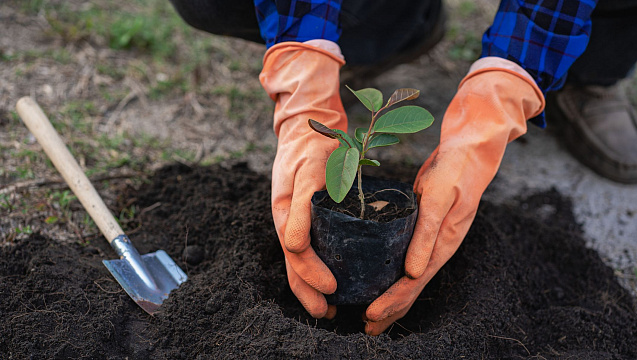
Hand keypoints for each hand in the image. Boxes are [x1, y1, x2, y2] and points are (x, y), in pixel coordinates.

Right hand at [259, 41, 346, 317]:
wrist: (309, 128)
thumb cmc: (309, 149)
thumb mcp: (306, 173)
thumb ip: (300, 208)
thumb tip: (293, 246)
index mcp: (285, 215)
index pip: (297, 255)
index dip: (311, 276)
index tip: (332, 289)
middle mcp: (290, 222)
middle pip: (296, 265)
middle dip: (310, 292)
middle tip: (330, 312)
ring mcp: (299, 220)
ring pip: (302, 260)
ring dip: (313, 285)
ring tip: (331, 306)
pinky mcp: (311, 216)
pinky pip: (313, 245)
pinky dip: (322, 264)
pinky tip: (336, 273)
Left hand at [364, 60, 544, 334]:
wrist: (470, 152)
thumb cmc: (454, 171)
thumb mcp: (439, 197)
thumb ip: (427, 233)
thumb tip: (414, 273)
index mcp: (443, 244)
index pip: (414, 283)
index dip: (392, 301)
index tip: (369, 314)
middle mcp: (437, 248)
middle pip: (412, 287)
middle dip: (389, 308)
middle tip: (365, 325)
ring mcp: (432, 242)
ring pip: (411, 278)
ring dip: (392, 298)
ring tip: (371, 315)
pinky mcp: (425, 231)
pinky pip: (408, 260)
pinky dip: (394, 275)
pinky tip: (381, 279)